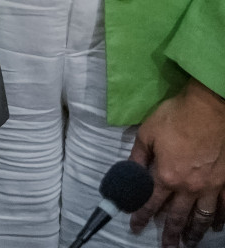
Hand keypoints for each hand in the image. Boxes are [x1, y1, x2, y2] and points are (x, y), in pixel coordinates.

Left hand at [130, 78, 224, 244]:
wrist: (210, 109)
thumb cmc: (175, 117)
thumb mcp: (147, 134)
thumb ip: (137, 156)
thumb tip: (128, 172)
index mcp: (166, 176)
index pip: (150, 202)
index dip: (141, 216)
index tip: (135, 227)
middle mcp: (189, 187)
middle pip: (177, 216)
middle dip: (170, 232)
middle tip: (167, 246)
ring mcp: (211, 187)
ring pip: (202, 216)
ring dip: (195, 231)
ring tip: (190, 242)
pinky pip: (224, 207)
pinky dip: (219, 219)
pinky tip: (216, 226)